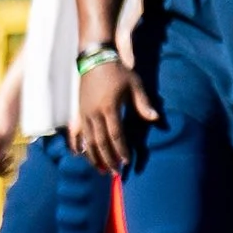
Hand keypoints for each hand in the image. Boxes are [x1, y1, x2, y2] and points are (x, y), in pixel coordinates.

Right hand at [70, 59, 154, 175]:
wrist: (95, 60)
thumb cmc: (118, 72)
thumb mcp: (134, 84)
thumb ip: (143, 103)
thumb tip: (156, 118)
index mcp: (110, 107)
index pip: (116, 135)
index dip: (121, 149)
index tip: (127, 161)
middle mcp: (94, 113)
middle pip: (100, 142)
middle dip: (108, 159)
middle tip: (114, 172)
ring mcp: (84, 114)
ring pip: (88, 141)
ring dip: (94, 157)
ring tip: (101, 170)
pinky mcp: (78, 112)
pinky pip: (77, 133)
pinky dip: (79, 146)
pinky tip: (81, 156)